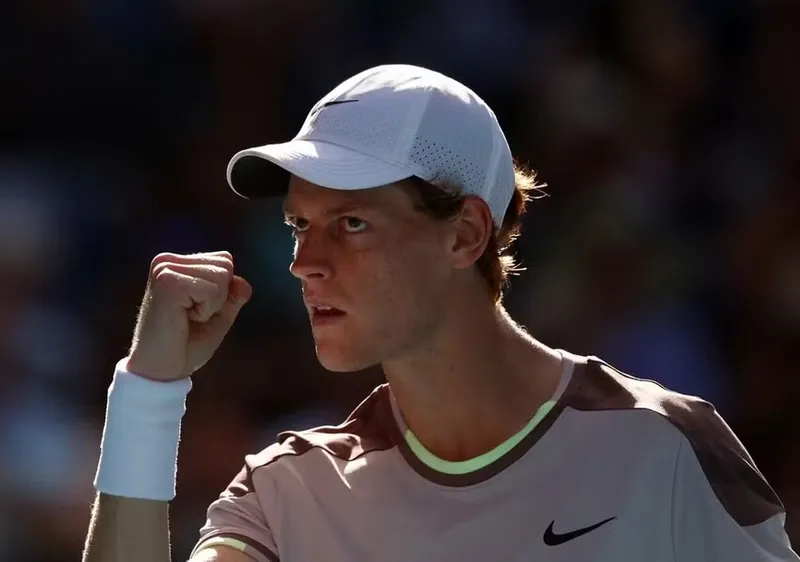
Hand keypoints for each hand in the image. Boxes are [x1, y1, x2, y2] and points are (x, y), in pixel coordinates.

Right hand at [126, 251, 251, 380]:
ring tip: (186, 318)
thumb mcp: (220, 315)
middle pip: (226, 265)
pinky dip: (206, 310)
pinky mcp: (166, 281)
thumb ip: (234, 295)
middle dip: (220, 297)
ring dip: (212, 306)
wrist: (161, 371)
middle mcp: (167, 260)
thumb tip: (243, 283)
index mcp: (177, 263)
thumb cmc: (187, 344)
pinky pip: (212, 290)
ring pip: (221, 276)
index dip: (224, 292)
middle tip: (192, 317)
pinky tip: (183, 319)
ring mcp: (164, 268)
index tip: (197, 310)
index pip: (225, 260)